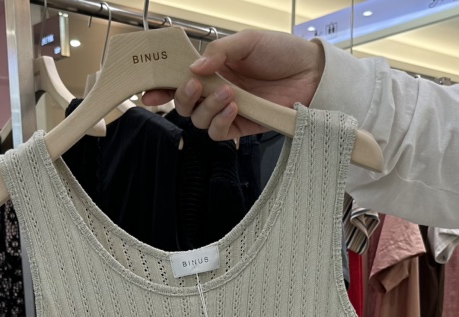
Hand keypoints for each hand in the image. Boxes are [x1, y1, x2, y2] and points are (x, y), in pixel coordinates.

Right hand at [142, 29, 324, 140]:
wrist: (310, 73)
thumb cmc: (281, 52)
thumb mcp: (246, 41)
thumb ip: (219, 52)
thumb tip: (195, 67)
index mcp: (213, 68)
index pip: (180, 79)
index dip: (162, 86)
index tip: (148, 91)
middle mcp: (216, 90)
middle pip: (184, 104)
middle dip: (183, 97)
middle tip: (195, 85)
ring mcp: (228, 110)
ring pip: (200, 121)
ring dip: (208, 108)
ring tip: (228, 92)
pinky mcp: (242, 127)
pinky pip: (220, 133)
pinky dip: (221, 121)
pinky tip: (234, 107)